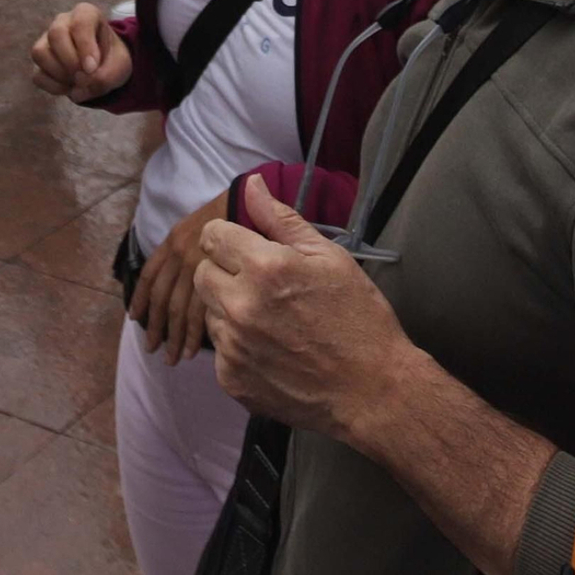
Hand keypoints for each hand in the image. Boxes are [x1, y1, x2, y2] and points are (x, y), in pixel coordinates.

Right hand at [31, 1, 133, 102]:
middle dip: (70, 61)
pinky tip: (70, 87)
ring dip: (60, 74)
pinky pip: (38, 74)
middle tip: (84, 76)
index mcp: (86, 14)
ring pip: (40, 53)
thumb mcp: (120, 67)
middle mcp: (62, 22)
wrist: (105, 67)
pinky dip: (54, 86)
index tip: (92, 68)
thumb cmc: (112, 59)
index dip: (85, 47)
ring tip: (78, 82)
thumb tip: (77, 92)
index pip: (80, 23)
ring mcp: (47, 40)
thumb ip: (104, 77)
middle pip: (55, 34)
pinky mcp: (40, 61)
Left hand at [131, 190, 228, 360]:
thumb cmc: (238, 210)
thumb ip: (191, 246)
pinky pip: (198, 316)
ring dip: (173, 337)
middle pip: (162, 298)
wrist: (255, 202)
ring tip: (171, 358)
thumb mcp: (206, 222)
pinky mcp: (217, 284)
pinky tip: (191, 350)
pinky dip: (193, 336)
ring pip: (178, 311)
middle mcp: (181, 256)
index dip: (140, 299)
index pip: (149, 275)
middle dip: (155, 327)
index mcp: (175, 240)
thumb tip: (174, 268)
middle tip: (152, 348)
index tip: (134, 318)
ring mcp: (198, 270)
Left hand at [195, 174, 410, 437]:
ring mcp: (233, 347)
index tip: (247, 248)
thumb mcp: (328, 257)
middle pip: (202, 273)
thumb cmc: (357, 317)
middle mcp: (240, 306)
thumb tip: (250, 184)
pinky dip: (238, 346)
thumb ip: (281, 219)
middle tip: (261, 284)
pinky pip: (219, 351)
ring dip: (229, 309)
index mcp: (264, 267)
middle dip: (225, 271)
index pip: (213, 236)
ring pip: (210, 312)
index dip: (230, 238)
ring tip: (270, 319)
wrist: (372, 390)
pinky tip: (271, 349)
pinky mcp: (232, 380)